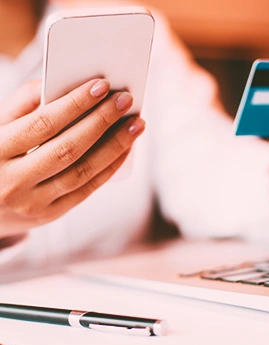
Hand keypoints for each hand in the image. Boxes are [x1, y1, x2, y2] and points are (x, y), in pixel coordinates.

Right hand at [0, 79, 144, 237]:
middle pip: (68, 148)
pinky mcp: (49, 215)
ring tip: (136, 125)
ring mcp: (33, 203)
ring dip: (115, 146)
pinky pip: (86, 190)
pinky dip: (109, 168)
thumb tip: (63, 85)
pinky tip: (125, 149)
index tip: (102, 85)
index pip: (42, 124)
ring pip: (83, 172)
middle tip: (125, 100)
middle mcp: (13, 182)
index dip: (75, 104)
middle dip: (101, 121)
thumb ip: (22, 104)